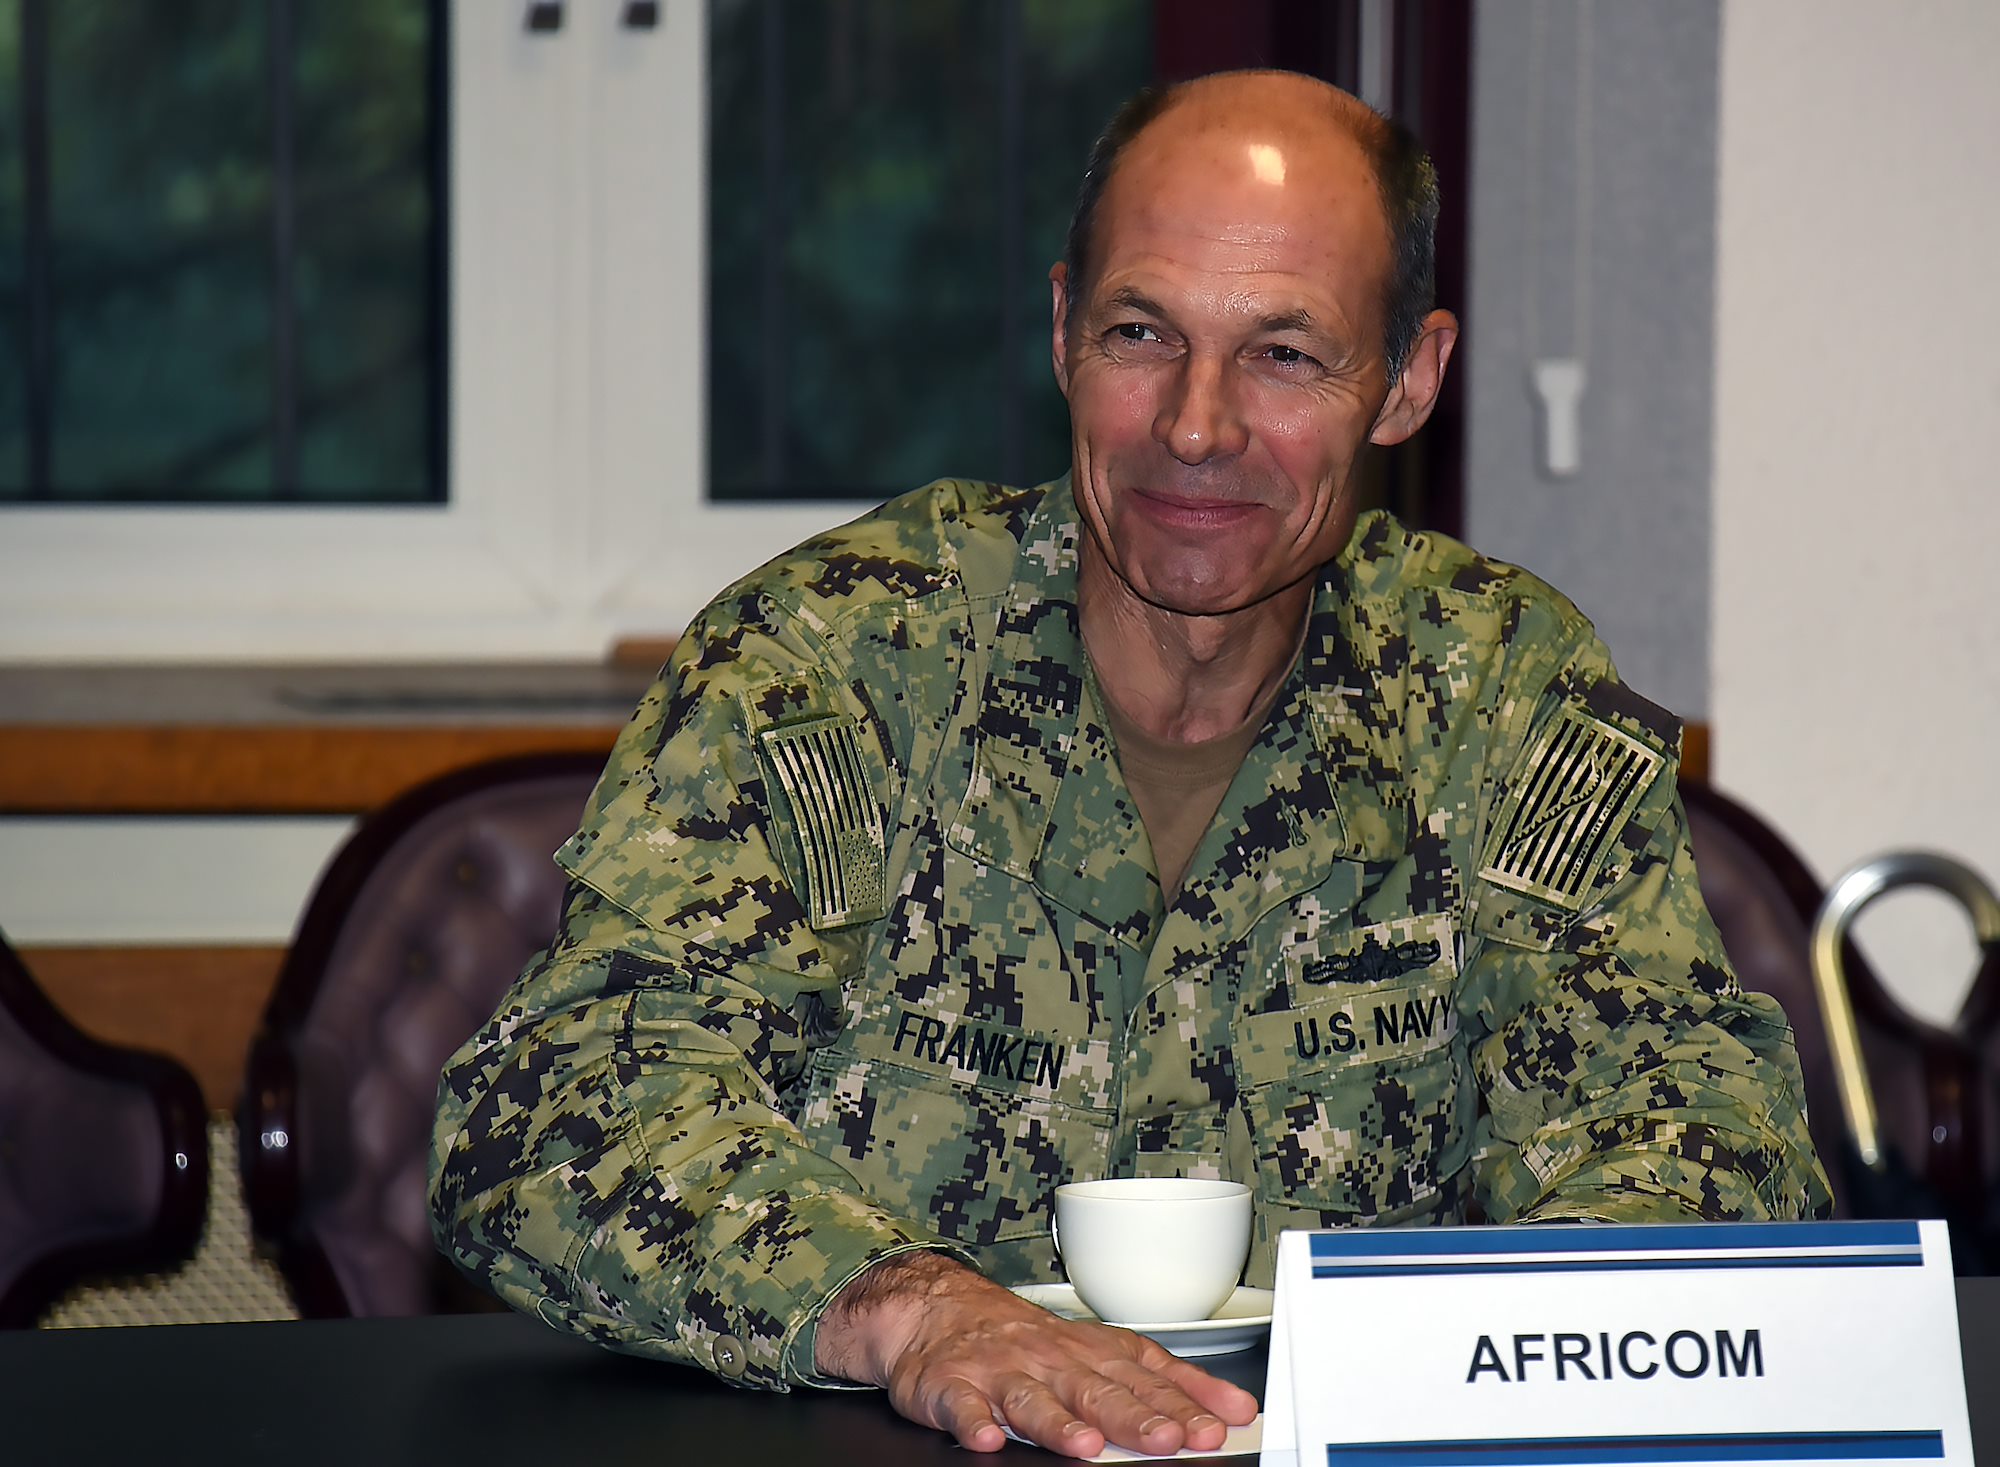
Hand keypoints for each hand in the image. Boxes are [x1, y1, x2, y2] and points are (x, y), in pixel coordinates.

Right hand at [814, 1251, 1259, 1456]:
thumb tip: (1236, 1408)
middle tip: (1167, 1438)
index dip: (1184, 1402)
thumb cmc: (1030, 1342)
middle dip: (1134, 1416)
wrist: (938, 1310)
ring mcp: (1001, 1373)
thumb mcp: (1102, 1352)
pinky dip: (974, 1420)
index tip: (1218, 1423)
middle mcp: (1052, 1360)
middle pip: (1097, 1390)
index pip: (1147, 1379)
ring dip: (1059, 1422)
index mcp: (1093, 1353)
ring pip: (1033, 1399)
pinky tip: (988, 1437)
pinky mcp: (952, 1386)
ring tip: (1085, 1445)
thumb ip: (1166, 1383)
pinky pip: (962, 1405)